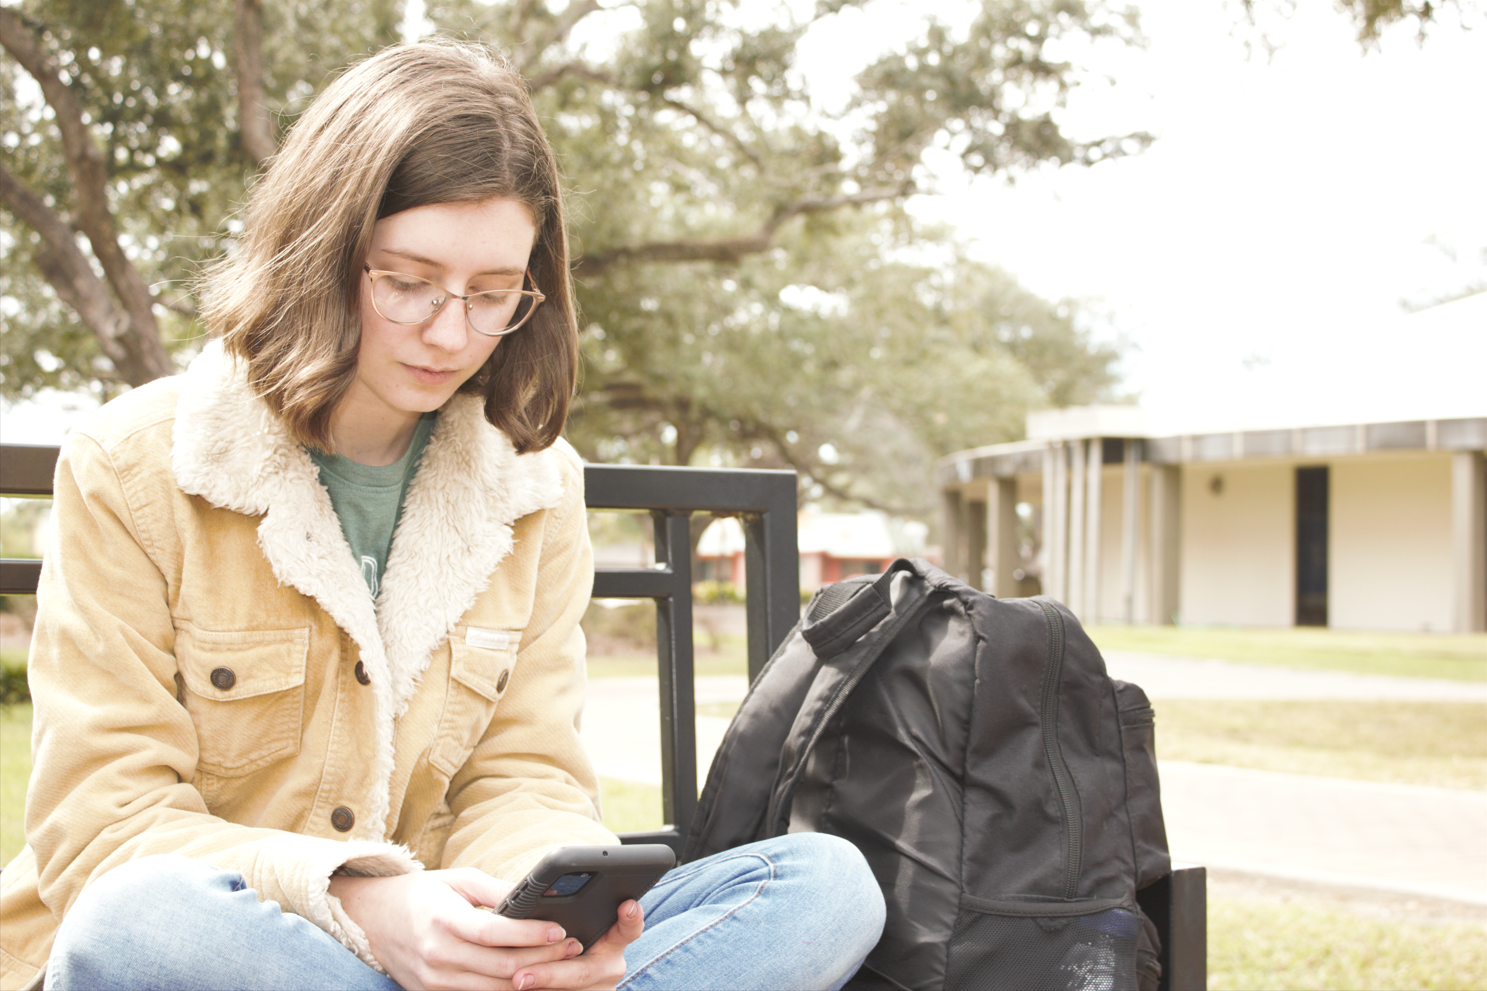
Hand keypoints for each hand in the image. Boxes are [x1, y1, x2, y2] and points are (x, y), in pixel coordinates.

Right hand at [329, 869, 643, 989]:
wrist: (373, 919)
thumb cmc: (422, 894)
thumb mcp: (458, 880)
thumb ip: (497, 891)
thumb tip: (537, 897)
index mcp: (442, 920)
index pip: (493, 933)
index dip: (529, 934)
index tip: (560, 929)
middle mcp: (437, 955)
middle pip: (500, 967)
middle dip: (542, 958)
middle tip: (574, 947)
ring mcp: (434, 981)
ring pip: (493, 989)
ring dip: (531, 979)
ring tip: (562, 965)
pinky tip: (532, 980)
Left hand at [509, 898, 644, 990]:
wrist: (562, 981)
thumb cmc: (560, 947)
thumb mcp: (569, 929)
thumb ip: (558, 917)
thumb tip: (520, 903)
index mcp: (613, 940)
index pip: (629, 927)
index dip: (631, 917)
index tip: (627, 905)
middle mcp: (611, 966)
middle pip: (584, 971)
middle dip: (551, 974)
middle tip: (522, 976)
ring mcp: (601, 989)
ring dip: (541, 988)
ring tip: (517, 982)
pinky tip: (519, 990)